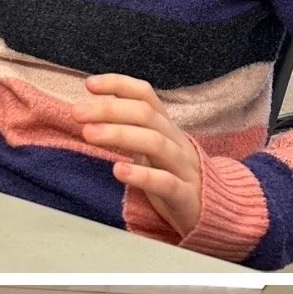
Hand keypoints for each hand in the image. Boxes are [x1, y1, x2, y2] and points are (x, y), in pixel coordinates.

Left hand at [82, 75, 204, 236]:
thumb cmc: (173, 175)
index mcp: (166, 128)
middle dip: (110, 110)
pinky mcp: (185, 196)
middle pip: (146, 116)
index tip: (90, 84)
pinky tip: (118, 171)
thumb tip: (97, 105)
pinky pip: (165, 183)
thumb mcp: (151, 147)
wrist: (215, 210)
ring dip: (120, 135)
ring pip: (156, 144)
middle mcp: (176, 142)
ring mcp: (183, 168)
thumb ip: (130, 128)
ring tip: (89, 134)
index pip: (146, 97)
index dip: (120, 85)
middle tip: (77, 112)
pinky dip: (142, 176)